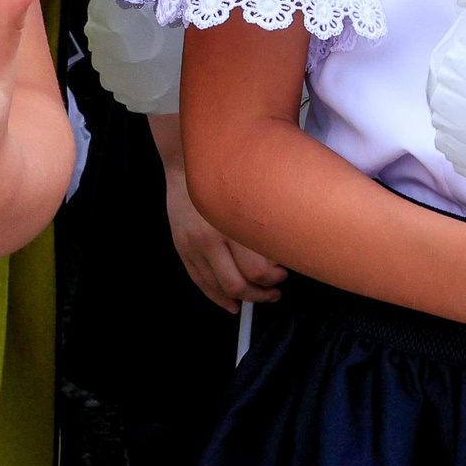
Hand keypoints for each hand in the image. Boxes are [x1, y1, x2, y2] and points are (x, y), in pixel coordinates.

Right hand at [154, 114, 284, 312]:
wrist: (185, 161)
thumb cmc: (226, 172)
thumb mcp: (254, 190)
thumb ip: (266, 222)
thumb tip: (284, 253)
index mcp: (231, 222)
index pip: (256, 269)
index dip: (273, 277)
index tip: (284, 273)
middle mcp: (209, 238)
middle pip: (238, 284)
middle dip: (261, 292)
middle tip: (276, 289)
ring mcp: (192, 246)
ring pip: (219, 287)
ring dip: (242, 298)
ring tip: (259, 296)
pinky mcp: (182, 249)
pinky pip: (199, 282)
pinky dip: (216, 297)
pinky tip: (231, 304)